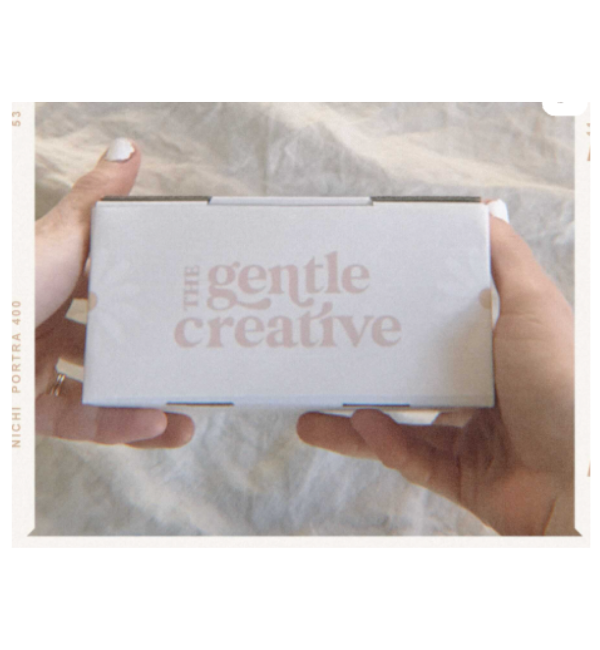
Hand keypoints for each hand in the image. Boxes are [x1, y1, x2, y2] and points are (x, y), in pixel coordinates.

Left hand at [35, 139, 194, 448]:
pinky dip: (120, 426)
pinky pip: (83, 424)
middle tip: (193, 366)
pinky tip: (156, 423)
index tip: (186, 307)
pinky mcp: (32, 410)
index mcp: (55, 284)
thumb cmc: (12, 283)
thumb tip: (129, 151)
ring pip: (103, 396)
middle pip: (112, 350)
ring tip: (187, 418)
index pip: (111, 293)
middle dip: (152, 362)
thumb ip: (96, 200)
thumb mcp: (61, 237)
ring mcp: (40, 369)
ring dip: (147, 409)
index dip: (148, 301)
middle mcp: (48, 327)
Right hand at [297, 216, 575, 535]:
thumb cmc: (566, 384)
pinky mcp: (459, 475)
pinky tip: (362, 427)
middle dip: (360, 377)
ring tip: (310, 416)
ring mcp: (468, 436)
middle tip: (322, 363)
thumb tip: (481, 213)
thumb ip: (504, 259)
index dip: (393, 322)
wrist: (584, 475)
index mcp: (489, 352)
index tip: (356, 309)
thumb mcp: (533, 304)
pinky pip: (412, 461)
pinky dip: (385, 445)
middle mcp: (478, 392)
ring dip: (352, 424)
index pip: (431, 333)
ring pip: (397, 429)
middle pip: (406, 382)